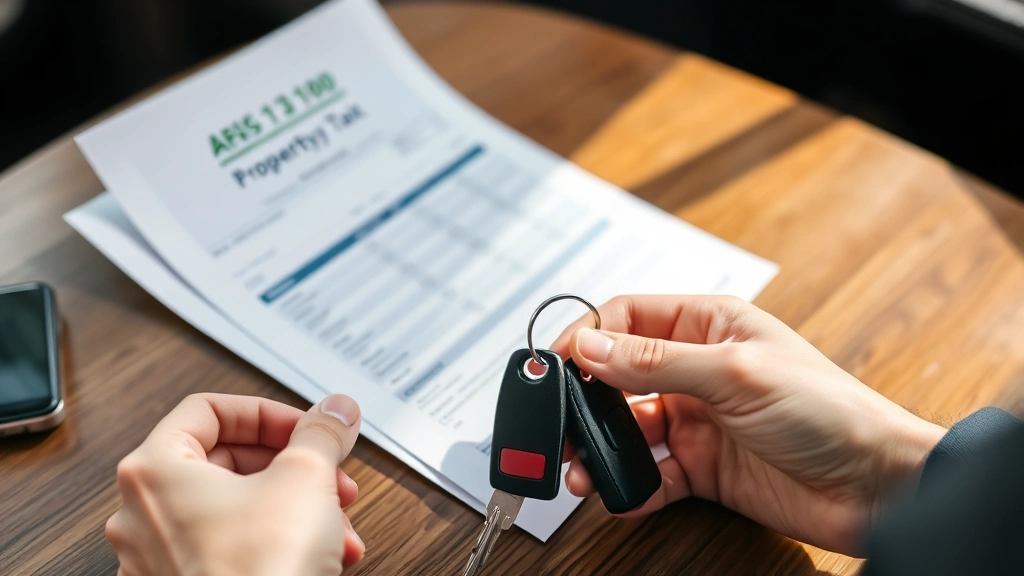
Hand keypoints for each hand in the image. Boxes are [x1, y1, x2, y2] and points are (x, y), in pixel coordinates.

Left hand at [106, 393, 365, 575]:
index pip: (209, 410)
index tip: (304, 428)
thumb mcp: (306, 477)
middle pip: (226, 461)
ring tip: (337, 522)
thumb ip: (321, 433)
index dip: (267, 414)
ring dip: (296, 506)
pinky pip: (232, 549)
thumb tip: (335, 411)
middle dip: (293, 466)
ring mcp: (157, 558)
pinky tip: (322, 554)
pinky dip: (276, 543)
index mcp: (154, 471)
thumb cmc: (257, 572)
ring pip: (236, 509)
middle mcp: (143, 514)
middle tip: (329, 473)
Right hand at [551, 295, 945, 555]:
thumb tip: (591, 346)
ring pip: (629, 429)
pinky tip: (623, 495)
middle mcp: (698, 369)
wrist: (875, 487)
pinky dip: (633, 487)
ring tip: (583, 471)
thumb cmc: (830, 411)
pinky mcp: (704, 467)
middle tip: (561, 427)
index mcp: (709, 325)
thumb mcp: (735, 374)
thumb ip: (656, 361)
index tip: (558, 365)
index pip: (628, 318)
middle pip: (619, 377)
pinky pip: (653, 474)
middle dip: (585, 402)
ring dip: (602, 449)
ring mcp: (699, 420)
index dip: (589, 337)